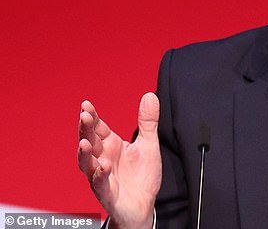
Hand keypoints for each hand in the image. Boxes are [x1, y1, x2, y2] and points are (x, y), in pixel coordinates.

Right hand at [78, 93, 160, 228]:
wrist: (144, 206)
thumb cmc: (141, 177)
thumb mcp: (148, 144)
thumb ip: (148, 122)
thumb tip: (149, 96)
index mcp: (111, 146)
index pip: (97, 128)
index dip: (92, 117)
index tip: (86, 105)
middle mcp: (102, 159)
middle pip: (89, 142)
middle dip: (85, 130)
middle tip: (83, 116)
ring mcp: (102, 176)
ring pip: (87, 164)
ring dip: (84, 154)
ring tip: (85, 142)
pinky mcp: (107, 193)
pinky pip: (100, 184)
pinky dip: (100, 176)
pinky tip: (103, 166)